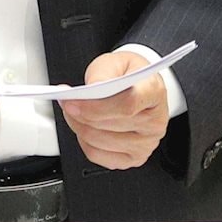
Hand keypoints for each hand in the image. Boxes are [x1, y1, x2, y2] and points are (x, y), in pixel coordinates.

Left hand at [57, 50, 169, 170]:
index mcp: (154, 93)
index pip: (128, 104)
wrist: (137, 87)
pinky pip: (97, 155)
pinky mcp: (133, 159)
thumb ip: (103, 73)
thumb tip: (92, 89)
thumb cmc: (127, 75)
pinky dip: (83, 141)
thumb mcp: (114, 62)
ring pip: (100, 141)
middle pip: (111, 124)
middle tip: (66, 103)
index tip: (73, 101)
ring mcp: (146, 144)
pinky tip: (83, 126)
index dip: (96, 106)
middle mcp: (155, 122)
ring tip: (72, 112)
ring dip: (79, 126)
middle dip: (81, 114)